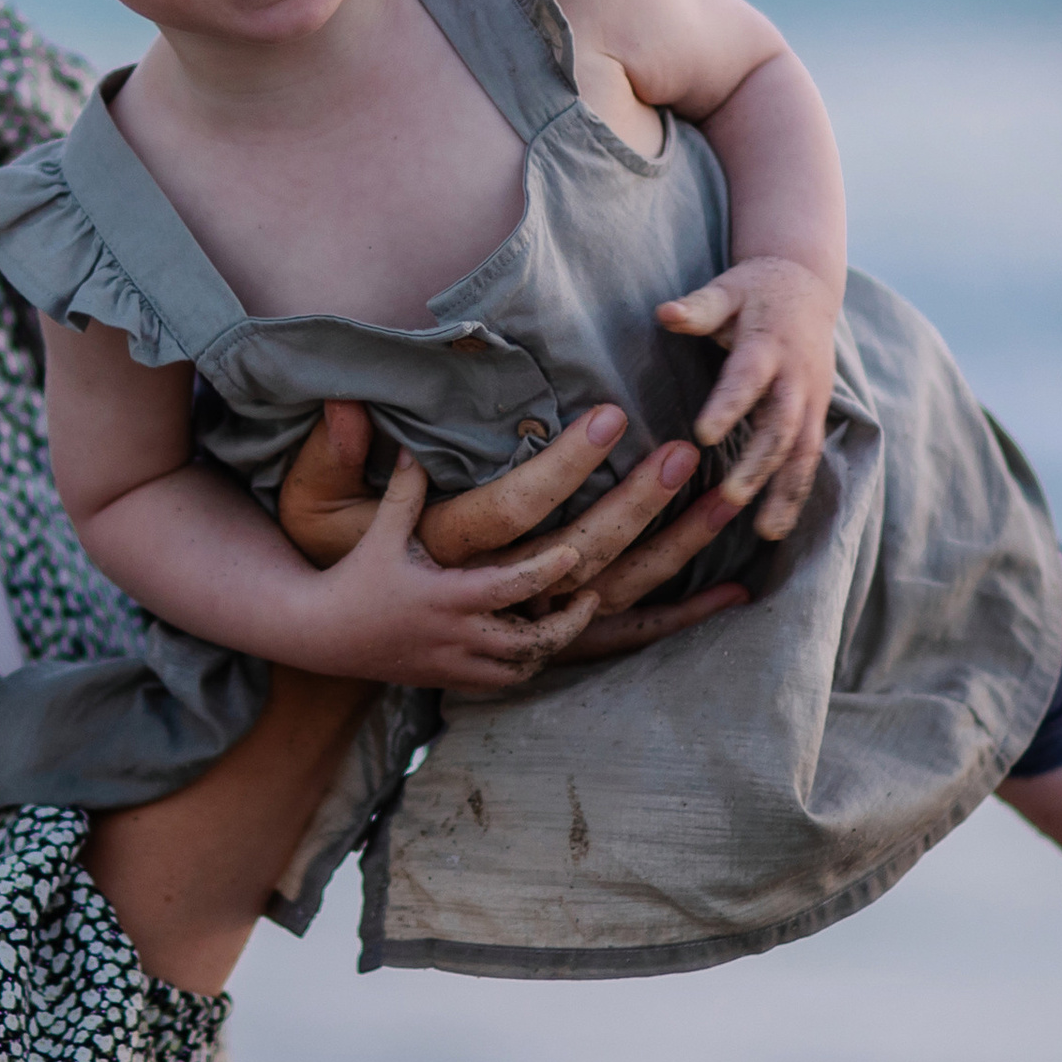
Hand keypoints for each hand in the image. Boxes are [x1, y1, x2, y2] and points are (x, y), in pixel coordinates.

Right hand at [277, 400, 747, 683]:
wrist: (334, 644)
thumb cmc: (347, 569)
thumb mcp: (338, 513)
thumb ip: (348, 461)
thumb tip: (349, 402)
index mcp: (450, 576)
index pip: (518, 525)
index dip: (566, 477)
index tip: (609, 424)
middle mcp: (491, 619)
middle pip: (583, 564)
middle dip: (638, 509)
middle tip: (684, 456)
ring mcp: (517, 644)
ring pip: (609, 610)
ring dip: (671, 564)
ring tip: (726, 518)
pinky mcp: (531, 659)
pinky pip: (609, 647)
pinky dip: (665, 622)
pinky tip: (722, 595)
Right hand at [284, 447, 603, 691]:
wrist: (319, 635)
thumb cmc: (353, 577)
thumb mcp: (379, 532)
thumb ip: (404, 490)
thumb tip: (414, 442)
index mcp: (444, 598)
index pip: (510, 588)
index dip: (548, 572)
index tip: (576, 555)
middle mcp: (454, 637)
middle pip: (530, 643)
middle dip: (568, 624)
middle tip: (591, 595)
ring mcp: (452, 664)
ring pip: (519, 670)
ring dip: (551, 649)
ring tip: (568, 618)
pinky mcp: (445, 680)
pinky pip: (498, 683)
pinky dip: (523, 667)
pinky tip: (535, 643)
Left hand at [656, 256, 837, 538]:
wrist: (809, 288)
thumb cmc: (755, 291)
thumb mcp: (727, 290)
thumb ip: (698, 307)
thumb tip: (665, 313)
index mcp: (768, 345)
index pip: (748, 378)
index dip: (729, 405)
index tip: (703, 435)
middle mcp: (795, 379)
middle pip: (781, 426)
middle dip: (759, 464)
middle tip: (731, 497)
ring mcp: (811, 401)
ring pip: (803, 452)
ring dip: (786, 493)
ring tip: (766, 533)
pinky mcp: (816, 417)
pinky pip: (808, 460)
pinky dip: (796, 494)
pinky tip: (776, 528)